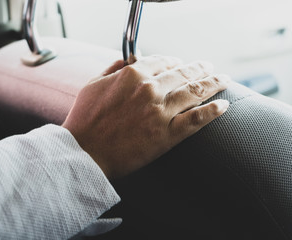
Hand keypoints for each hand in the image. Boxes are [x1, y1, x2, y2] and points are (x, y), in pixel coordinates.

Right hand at [62, 55, 229, 178]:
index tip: (180, 64)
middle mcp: (150, 89)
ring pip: (195, 91)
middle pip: (184, 73)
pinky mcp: (167, 134)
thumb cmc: (85, 120)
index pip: (163, 61)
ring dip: (214, 83)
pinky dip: (213, 111)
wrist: (85, 152)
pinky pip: (196, 119)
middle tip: (209, 67)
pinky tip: (223, 106)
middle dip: (200, 68)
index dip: (174, 61)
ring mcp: (161, 112)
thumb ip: (113, 68)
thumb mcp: (93, 84)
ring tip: (224, 79)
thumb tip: (128, 60)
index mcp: (133, 75)